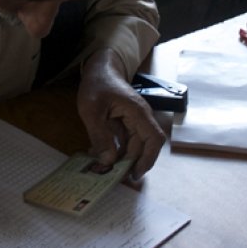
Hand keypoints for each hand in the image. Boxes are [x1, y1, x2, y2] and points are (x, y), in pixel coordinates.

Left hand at [76, 49, 165, 181]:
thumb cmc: (97, 85)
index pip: (154, 139)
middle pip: (143, 148)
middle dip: (130, 165)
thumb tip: (108, 160)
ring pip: (133, 147)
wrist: (99, 69)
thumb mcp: (92, 110)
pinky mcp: (125, 124)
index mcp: (138, 113)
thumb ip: (100, 135)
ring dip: (121, 160)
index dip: (148, 159)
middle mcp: (140, 119)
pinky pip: (124, 142)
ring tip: (105, 171)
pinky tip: (100, 158)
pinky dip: (115, 152)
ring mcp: (133, 122)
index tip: (135, 173)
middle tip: (113, 178)